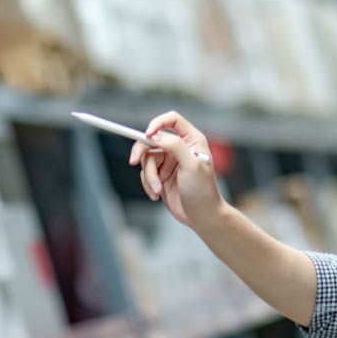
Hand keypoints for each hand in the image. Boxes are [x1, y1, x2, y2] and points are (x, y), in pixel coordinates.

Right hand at [129, 111, 224, 228]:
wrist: (202, 217)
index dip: (157, 123)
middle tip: (133, 160)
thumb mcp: (191, 165)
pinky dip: (148, 184)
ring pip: (146, 159)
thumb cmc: (203, 190)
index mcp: (192, 140)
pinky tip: (157, 195)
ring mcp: (169, 162)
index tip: (147, 135)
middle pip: (152, 139)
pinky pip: (145, 173)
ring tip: (158, 190)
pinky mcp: (161, 175)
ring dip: (149, 176)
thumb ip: (174, 146)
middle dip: (142, 151)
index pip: (172, 120)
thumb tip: (156, 136)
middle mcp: (179, 148)